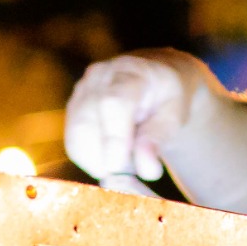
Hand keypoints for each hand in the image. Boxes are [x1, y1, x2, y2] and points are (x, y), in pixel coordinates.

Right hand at [64, 52, 194, 194]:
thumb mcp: (174, 115)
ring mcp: (80, 91)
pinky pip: (74, 143)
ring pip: (76, 137)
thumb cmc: (166, 98)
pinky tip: (112, 157)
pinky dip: (91, 160)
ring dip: (98, 162)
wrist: (153, 80)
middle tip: (130, 174)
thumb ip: (158, 139)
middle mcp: (98, 77)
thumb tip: (146, 170)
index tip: (119, 168)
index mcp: (130, 71)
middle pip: (87, 123)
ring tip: (126, 161)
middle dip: (105, 158)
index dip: (114, 139)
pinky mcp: (72, 109)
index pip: (113, 103)